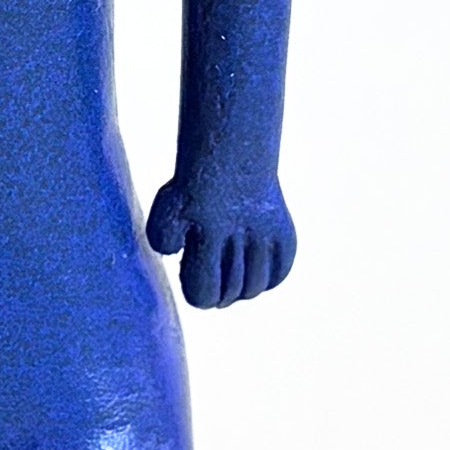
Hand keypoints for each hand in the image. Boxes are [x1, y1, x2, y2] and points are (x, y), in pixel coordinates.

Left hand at [146, 168, 296, 308]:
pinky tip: (250, 270)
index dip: (196, 293)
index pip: (204, 294)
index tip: (192, 277)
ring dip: (240, 288)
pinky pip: (278, 275)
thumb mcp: (167, 208)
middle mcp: (242, 235)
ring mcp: (267, 236)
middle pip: (231, 293)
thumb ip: (163, 238)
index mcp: (209, 230)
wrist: (231, 156)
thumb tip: (176, 255)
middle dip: (217, 293)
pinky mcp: (285, 235)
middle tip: (210, 278)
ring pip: (255, 288)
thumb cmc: (193, 189)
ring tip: (228, 275)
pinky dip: (265, 279)